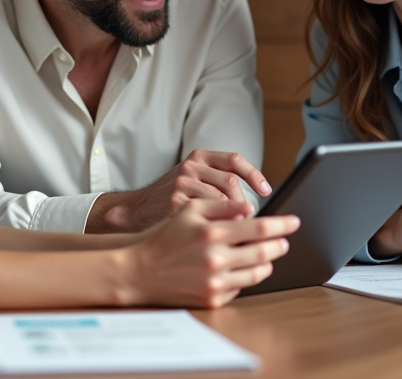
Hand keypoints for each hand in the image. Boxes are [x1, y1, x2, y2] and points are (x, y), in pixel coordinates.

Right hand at [86, 150, 271, 233]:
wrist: (135, 214)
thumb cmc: (169, 201)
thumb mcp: (191, 181)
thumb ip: (217, 184)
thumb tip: (252, 203)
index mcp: (197, 158)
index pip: (234, 160)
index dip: (254, 175)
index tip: (266, 191)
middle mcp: (190, 168)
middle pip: (231, 183)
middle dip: (245, 204)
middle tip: (253, 222)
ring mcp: (181, 185)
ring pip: (221, 202)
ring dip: (235, 221)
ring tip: (243, 237)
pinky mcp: (175, 204)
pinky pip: (208, 219)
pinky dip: (219, 231)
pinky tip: (224, 243)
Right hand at [123, 199, 299, 307]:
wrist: (140, 271)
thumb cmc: (164, 237)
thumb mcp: (189, 211)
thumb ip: (221, 206)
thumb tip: (249, 208)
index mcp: (212, 233)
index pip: (259, 228)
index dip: (282, 225)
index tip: (294, 222)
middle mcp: (216, 259)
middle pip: (264, 252)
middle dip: (279, 244)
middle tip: (285, 240)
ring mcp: (215, 282)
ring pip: (257, 273)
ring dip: (267, 262)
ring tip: (267, 254)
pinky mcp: (213, 299)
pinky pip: (240, 287)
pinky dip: (245, 276)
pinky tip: (242, 268)